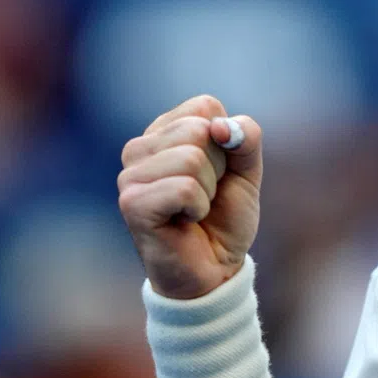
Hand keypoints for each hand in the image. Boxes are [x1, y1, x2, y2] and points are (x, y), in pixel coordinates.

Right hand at [118, 95, 262, 299]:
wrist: (214, 271)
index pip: (206, 106)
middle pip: (199, 129)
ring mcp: (130, 175)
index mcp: (164, 131)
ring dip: (208, 190)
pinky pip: (185, 188)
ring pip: (192, 157)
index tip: (218, 172)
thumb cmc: (224, 218)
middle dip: (218, 168)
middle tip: (206, 196)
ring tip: (194, 210)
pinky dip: (198, 208)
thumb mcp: (247, 170)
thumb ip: (246, 137)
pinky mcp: (131, 203)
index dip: (226, 142)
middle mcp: (139, 148)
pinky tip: (185, 222)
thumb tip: (220, 127)